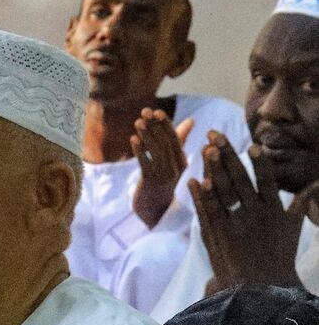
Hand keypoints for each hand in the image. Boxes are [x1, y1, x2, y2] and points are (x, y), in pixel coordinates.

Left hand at [132, 109, 194, 227]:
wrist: (155, 212)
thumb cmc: (162, 182)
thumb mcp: (172, 162)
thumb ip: (180, 140)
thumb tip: (191, 119)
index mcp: (182, 161)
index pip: (175, 139)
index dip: (165, 124)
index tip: (156, 111)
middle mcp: (176, 168)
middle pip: (166, 143)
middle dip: (155, 126)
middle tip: (145, 111)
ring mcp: (164, 176)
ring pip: (156, 152)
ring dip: (147, 135)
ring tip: (138, 122)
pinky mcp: (151, 183)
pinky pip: (146, 164)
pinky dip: (140, 151)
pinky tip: (133, 139)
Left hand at [189, 132, 318, 293]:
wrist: (260, 287)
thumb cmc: (278, 257)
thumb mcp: (294, 229)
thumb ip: (301, 205)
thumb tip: (314, 185)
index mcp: (274, 210)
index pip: (266, 180)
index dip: (260, 162)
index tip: (253, 144)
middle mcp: (256, 214)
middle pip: (240, 179)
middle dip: (228, 156)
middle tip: (216, 135)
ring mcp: (236, 224)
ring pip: (223, 191)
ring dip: (213, 169)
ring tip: (205, 149)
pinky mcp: (219, 235)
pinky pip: (209, 211)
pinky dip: (201, 196)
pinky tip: (193, 181)